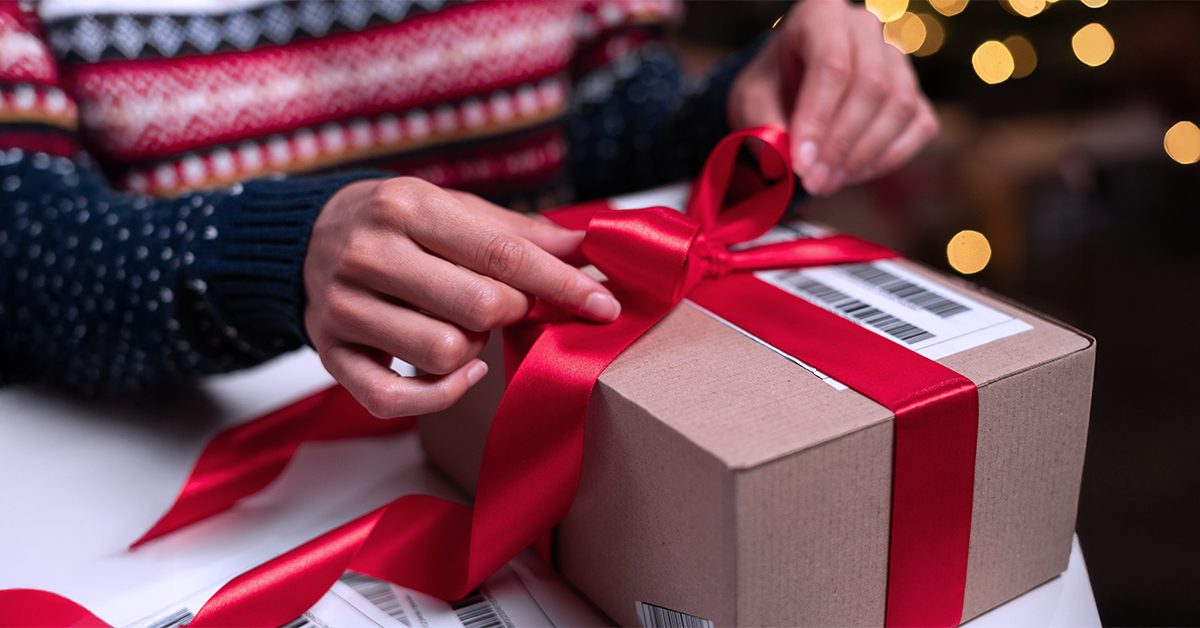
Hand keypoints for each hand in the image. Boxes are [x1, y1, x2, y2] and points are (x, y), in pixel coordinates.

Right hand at [304, 177, 619, 417]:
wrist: (305, 237)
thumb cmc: (400, 224)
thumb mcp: (455, 209)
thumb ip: (520, 233)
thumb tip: (587, 248)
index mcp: (407, 206)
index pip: (502, 255)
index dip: (562, 284)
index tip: (604, 305)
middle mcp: (368, 253)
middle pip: (479, 308)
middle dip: (510, 312)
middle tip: (504, 303)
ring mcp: (343, 308)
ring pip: (444, 354)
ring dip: (471, 349)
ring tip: (459, 325)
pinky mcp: (330, 355)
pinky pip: (395, 400)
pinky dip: (440, 395)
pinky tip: (459, 370)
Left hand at [728, 0, 939, 195]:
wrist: (787, 92)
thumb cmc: (769, 91)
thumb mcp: (751, 104)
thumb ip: (765, 129)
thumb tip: (789, 163)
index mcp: (820, 15)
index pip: (832, 64)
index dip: (818, 119)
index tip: (801, 164)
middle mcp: (866, 29)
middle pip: (871, 85)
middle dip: (841, 145)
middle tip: (814, 182)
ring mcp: (897, 58)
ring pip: (900, 106)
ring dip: (864, 156)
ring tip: (827, 182)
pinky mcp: (916, 92)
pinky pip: (919, 126)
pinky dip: (888, 158)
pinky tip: (852, 174)